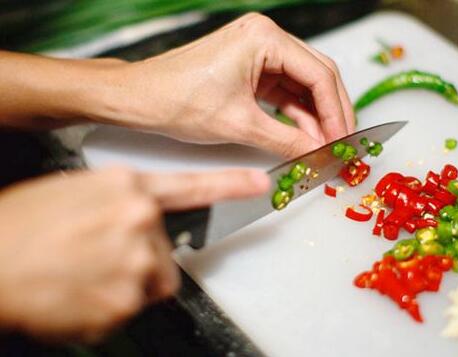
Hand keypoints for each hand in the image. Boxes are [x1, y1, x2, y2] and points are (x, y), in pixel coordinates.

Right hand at [0, 167, 268, 341]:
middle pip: (167, 252)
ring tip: (85, 276)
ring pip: (152, 282)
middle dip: (142, 260)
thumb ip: (121, 201)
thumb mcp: (77, 191)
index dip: (230, 185)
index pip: (192, 186)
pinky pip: (130, 307)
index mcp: (127, 187)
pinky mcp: (126, 299)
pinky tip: (79, 293)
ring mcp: (137, 260)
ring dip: (127, 284)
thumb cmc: (22, 225)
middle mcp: (140, 220)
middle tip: (98, 259)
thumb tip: (146, 215)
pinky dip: (109, 307)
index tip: (259, 183)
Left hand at [103, 13, 354, 157]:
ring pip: (302, 86)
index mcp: (264, 38)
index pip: (318, 75)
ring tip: (325, 147)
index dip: (337, 112)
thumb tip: (318, 155)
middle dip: (331, 114)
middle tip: (342, 145)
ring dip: (314, 117)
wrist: (138, 99)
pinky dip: (295, 115)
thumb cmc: (176, 100)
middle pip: (316, 76)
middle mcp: (265, 38)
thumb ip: (286, 141)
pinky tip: (304, 137)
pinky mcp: (250, 68)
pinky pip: (283, 92)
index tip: (344, 141)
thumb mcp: (239, 125)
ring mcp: (258, 52)